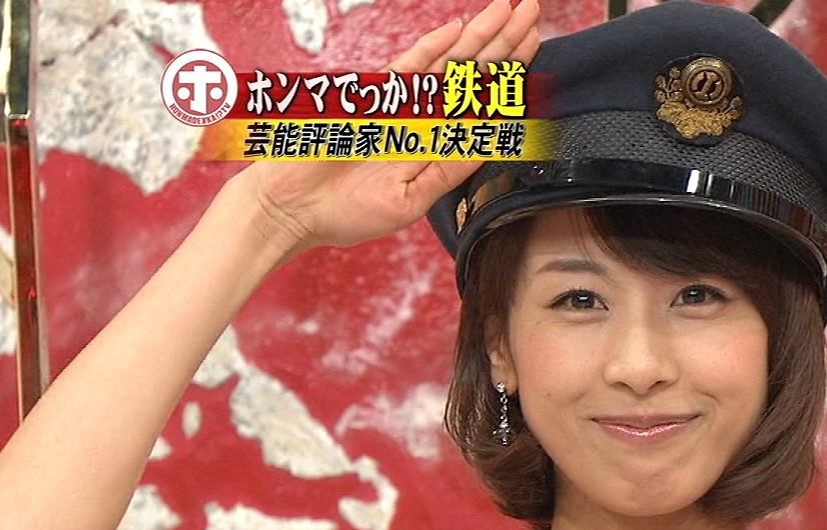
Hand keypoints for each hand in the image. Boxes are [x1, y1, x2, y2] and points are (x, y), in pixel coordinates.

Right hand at [238, 0, 540, 255]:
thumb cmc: (345, 212)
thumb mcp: (411, 199)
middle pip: (473, 73)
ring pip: (448, 63)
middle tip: (533, 12)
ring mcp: (398, 103)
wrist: (292, 208)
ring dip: (480, 36)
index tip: (534, 48)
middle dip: (505, 42)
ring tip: (510, 9)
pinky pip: (407, 68)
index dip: (510, 75)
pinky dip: (431, 49)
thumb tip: (491, 144)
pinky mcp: (370, 97)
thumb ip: (449, 170)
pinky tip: (457, 31)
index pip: (482, 103)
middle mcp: (423, 116)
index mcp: (435, 142)